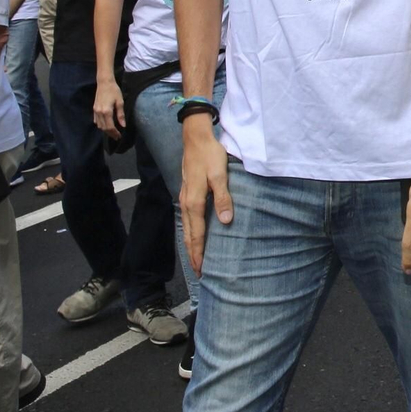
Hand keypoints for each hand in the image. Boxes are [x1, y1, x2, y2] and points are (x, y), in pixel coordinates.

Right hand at [93, 78, 125, 138]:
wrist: (104, 83)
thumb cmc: (114, 91)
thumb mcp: (120, 102)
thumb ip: (121, 115)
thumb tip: (123, 125)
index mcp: (107, 111)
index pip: (110, 127)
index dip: (115, 133)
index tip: (119, 136)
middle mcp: (99, 113)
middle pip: (104, 128)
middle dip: (110, 134)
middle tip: (116, 137)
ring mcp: (95, 111)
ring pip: (99, 125)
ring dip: (105, 130)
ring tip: (112, 132)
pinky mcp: (94, 109)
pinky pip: (96, 120)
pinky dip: (101, 125)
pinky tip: (105, 126)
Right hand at [180, 117, 229, 276]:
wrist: (195, 138)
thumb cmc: (210, 155)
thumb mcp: (220, 175)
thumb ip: (223, 198)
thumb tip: (226, 221)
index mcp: (194, 202)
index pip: (197, 234)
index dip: (199, 253)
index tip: (202, 269)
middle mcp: (186, 203)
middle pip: (189, 235)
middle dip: (193, 254)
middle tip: (199, 273)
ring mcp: (185, 198)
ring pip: (186, 228)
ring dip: (191, 245)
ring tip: (196, 260)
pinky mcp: (187, 193)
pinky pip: (188, 220)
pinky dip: (190, 232)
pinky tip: (195, 236)